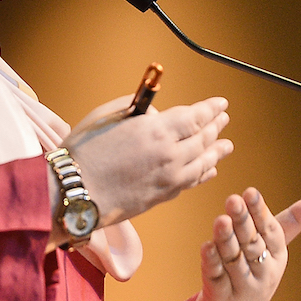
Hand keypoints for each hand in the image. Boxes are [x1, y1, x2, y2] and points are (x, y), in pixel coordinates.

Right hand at [58, 94, 233, 228]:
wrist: (75, 191)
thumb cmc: (84, 150)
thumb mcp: (108, 116)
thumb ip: (138, 111)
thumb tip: (157, 115)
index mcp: (156, 131)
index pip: (195, 117)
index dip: (210, 109)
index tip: (220, 103)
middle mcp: (169, 155)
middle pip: (203, 139)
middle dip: (216, 127)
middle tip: (223, 120)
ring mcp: (168, 179)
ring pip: (202, 163)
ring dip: (216, 152)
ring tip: (226, 145)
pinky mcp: (162, 197)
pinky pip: (191, 182)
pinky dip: (204, 173)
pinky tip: (209, 170)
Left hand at [192, 189, 300, 300]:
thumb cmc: (255, 272)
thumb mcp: (274, 247)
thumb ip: (293, 221)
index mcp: (277, 255)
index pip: (270, 231)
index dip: (260, 212)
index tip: (251, 192)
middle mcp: (263, 272)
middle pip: (252, 244)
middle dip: (243, 222)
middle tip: (233, 200)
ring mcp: (242, 286)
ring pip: (234, 260)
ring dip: (226, 240)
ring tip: (220, 220)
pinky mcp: (221, 297)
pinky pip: (217, 277)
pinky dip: (212, 262)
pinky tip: (206, 246)